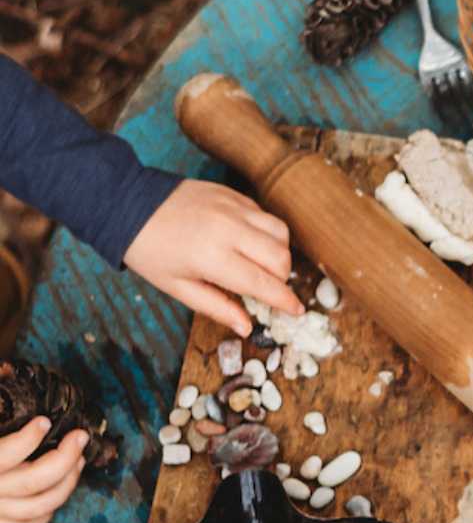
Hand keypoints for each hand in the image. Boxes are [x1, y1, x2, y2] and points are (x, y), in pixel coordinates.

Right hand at [0, 418, 88, 522]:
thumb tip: (3, 377)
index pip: (5, 455)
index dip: (29, 438)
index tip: (44, 422)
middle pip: (32, 481)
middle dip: (65, 458)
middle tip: (79, 437)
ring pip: (38, 505)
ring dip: (67, 483)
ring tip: (78, 460)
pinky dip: (47, 512)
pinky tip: (56, 492)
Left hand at [124, 180, 299, 334]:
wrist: (127, 204)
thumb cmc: (149, 251)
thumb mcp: (177, 287)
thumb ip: (216, 307)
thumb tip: (246, 327)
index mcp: (212, 258)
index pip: (263, 283)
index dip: (284, 300)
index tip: (295, 311)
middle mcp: (229, 230)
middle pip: (280, 258)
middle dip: (281, 278)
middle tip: (268, 287)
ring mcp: (232, 208)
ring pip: (280, 233)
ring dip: (279, 252)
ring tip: (262, 263)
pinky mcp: (232, 195)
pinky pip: (264, 215)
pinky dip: (266, 232)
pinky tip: (248, 241)